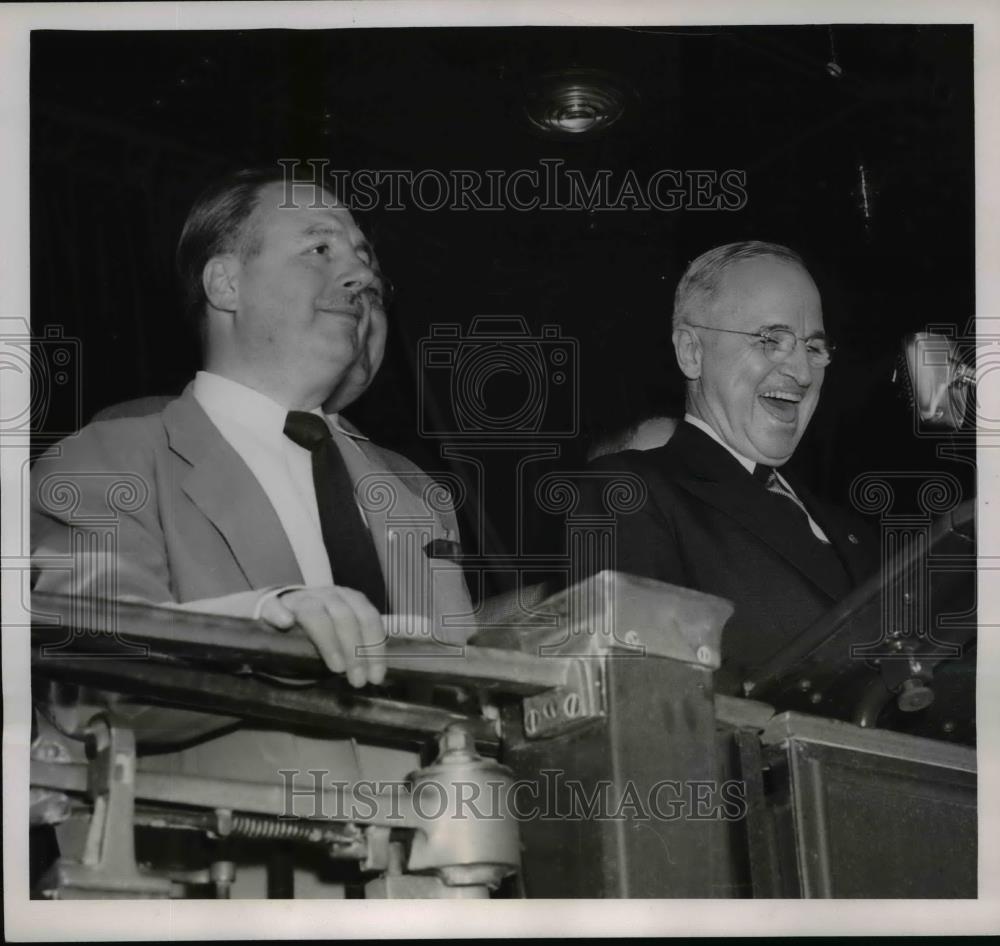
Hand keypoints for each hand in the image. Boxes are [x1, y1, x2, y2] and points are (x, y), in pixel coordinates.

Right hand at [259, 586, 386, 686]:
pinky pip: (275, 606)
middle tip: (357, 680)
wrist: (280, 607)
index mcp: (349, 600)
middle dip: (355, 651)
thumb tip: (373, 674)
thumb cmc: (319, 624)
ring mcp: (300, 599)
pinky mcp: (272, 604)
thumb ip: (356, 646)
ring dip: (329, 641)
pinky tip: (286, 623)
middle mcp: (328, 595)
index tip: (375, 676)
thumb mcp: (342, 630)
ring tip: (337, 667)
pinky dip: (280, 614)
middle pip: (345, 618)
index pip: (368, 618)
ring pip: (315, 615)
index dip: (374, 647)